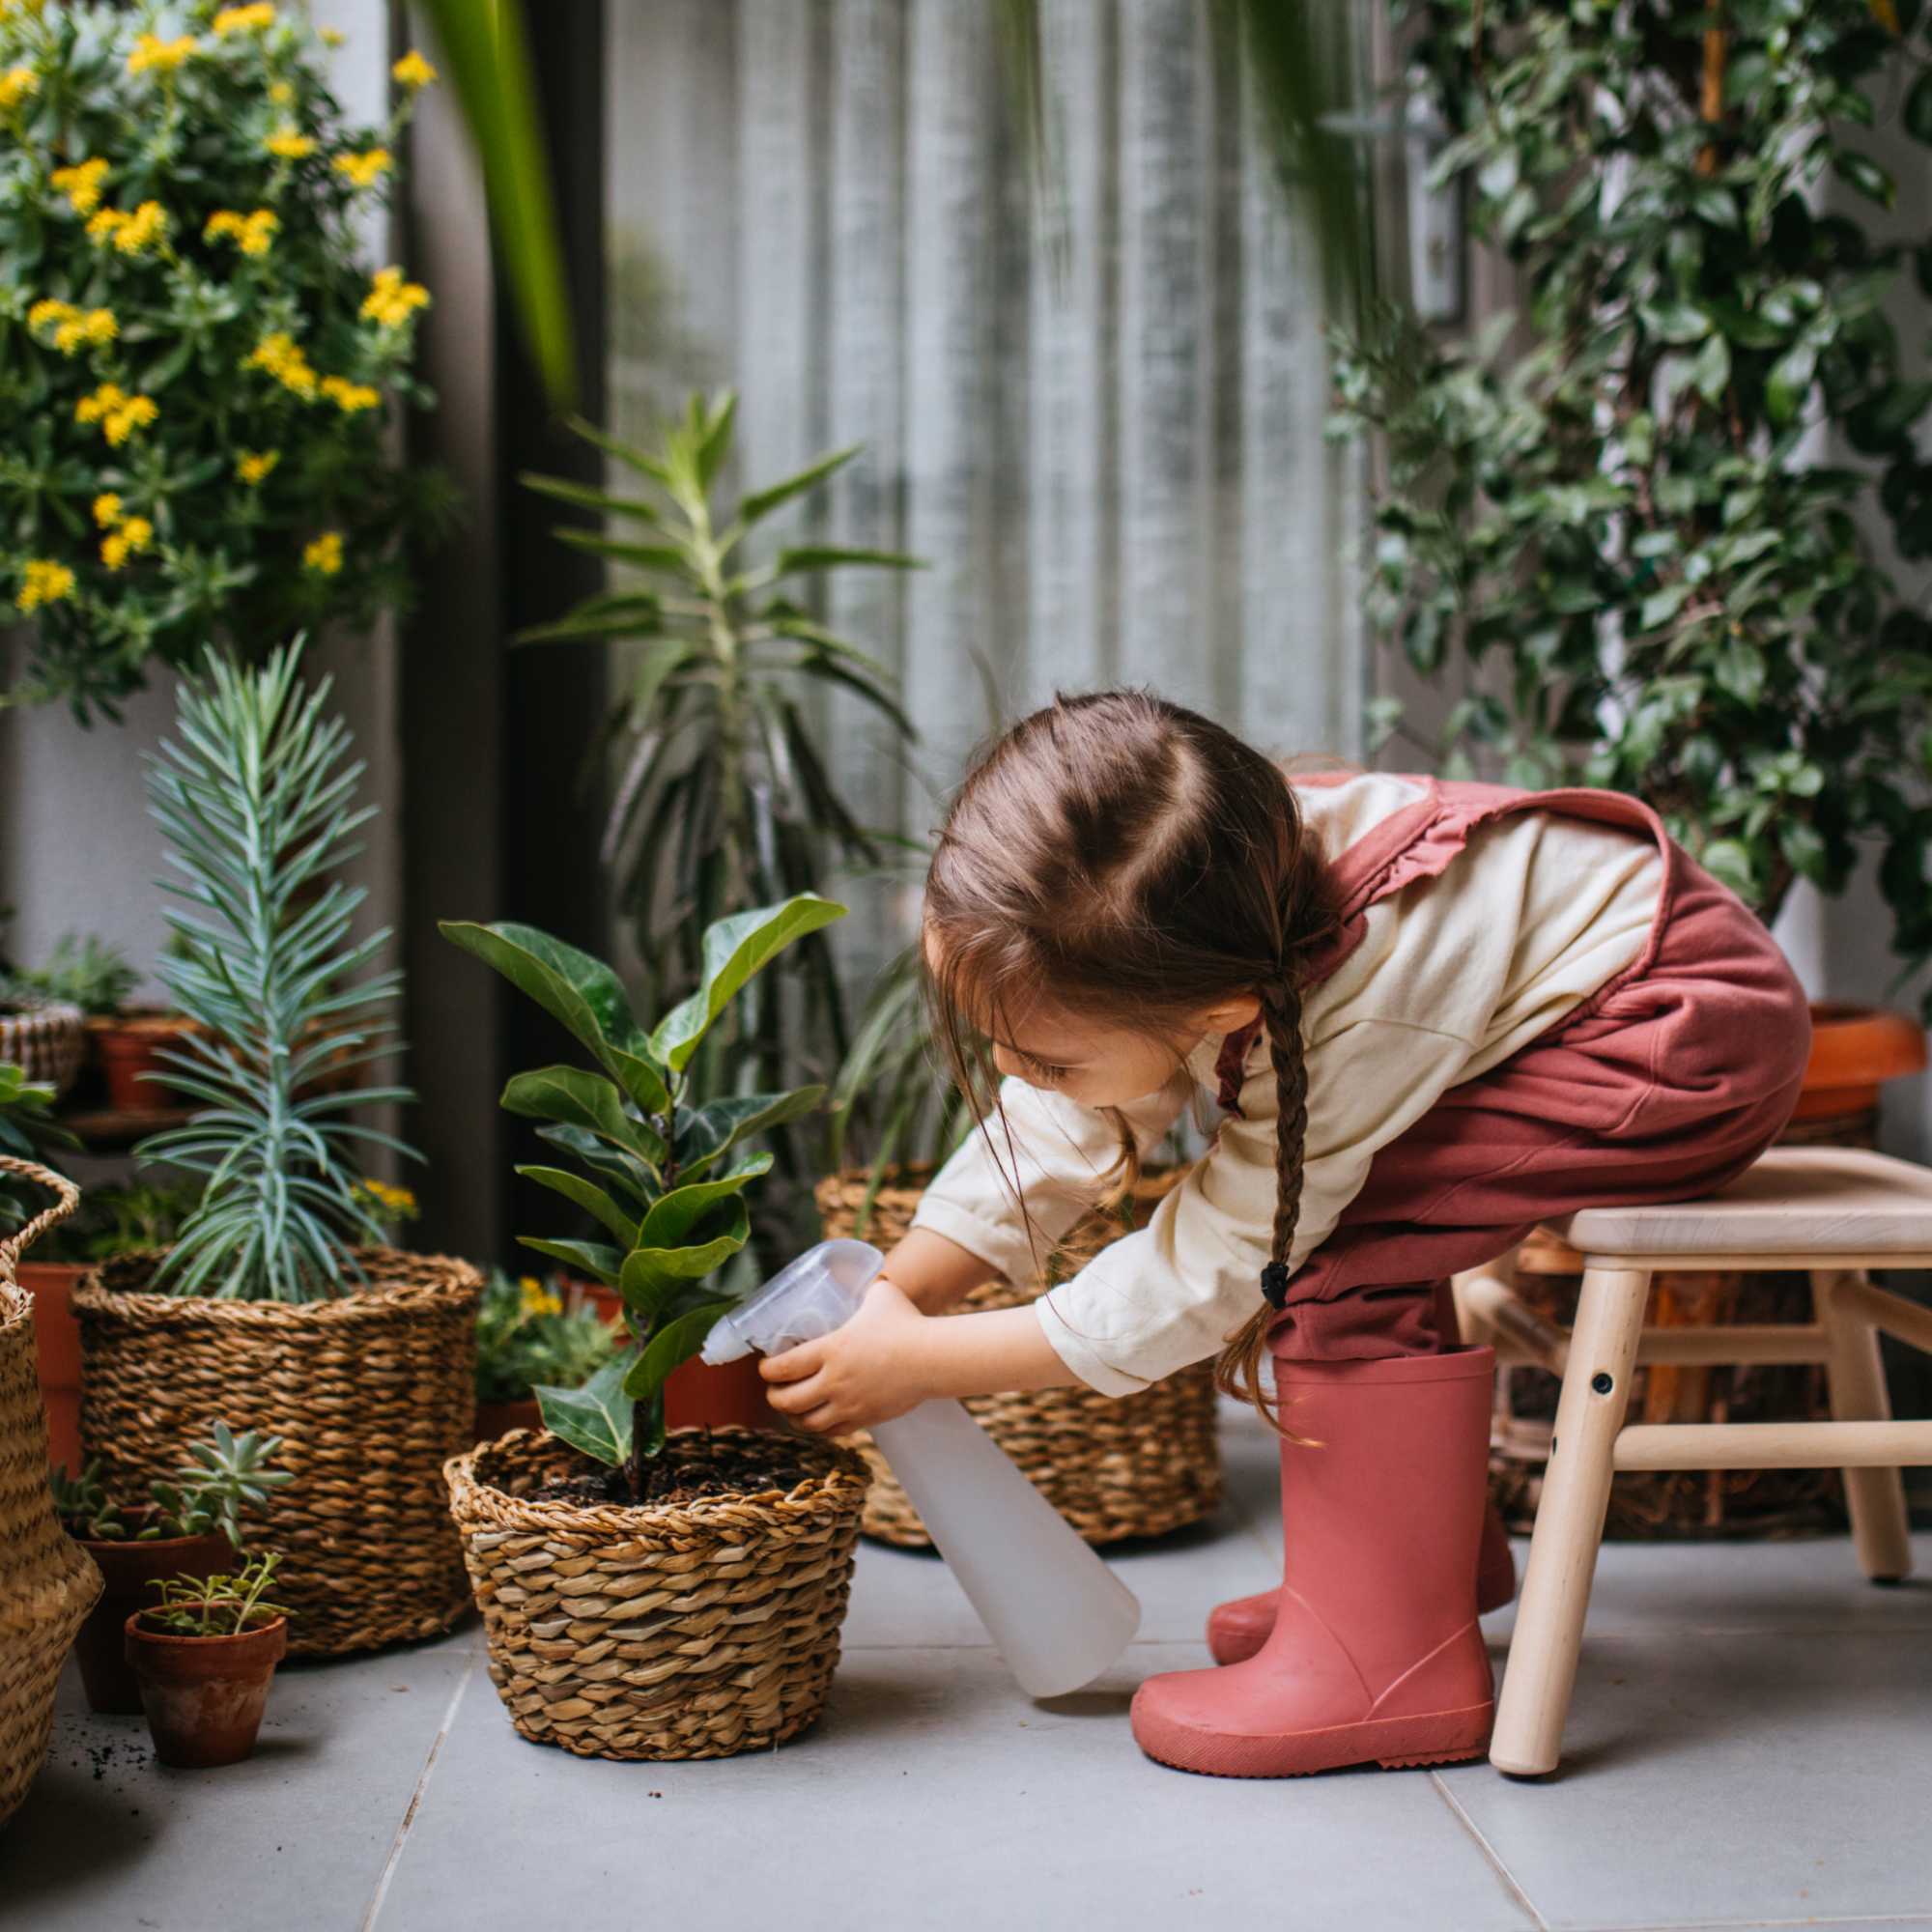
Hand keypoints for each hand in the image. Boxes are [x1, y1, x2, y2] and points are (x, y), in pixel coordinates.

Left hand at [760, 1275, 933, 1434]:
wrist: (934, 1357)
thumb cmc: (907, 1322)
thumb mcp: (880, 1295)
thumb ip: (863, 1285)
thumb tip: (858, 1268)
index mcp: (831, 1350)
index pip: (781, 1368)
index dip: (766, 1371)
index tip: (765, 1367)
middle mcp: (834, 1381)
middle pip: (786, 1400)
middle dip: (774, 1396)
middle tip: (774, 1388)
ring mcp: (849, 1404)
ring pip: (805, 1422)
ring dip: (793, 1416)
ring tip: (791, 1408)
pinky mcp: (865, 1419)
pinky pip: (830, 1432)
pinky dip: (817, 1428)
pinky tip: (816, 1419)